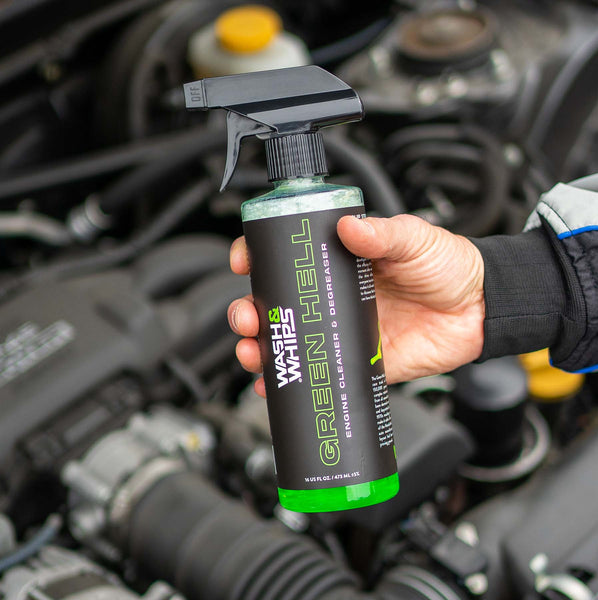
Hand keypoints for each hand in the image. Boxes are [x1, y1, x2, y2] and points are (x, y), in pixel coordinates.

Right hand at [228, 214, 484, 396]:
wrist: (480, 309)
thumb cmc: (447, 266)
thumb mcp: (414, 238)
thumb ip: (384, 232)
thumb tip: (350, 227)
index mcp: (341, 262)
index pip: (288, 258)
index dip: (259, 259)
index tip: (243, 262)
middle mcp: (334, 297)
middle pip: (278, 304)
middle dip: (250, 311)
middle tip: (246, 316)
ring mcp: (343, 330)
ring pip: (290, 341)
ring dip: (262, 347)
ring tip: (253, 351)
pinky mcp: (359, 361)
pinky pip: (319, 374)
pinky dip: (292, 383)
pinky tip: (273, 385)